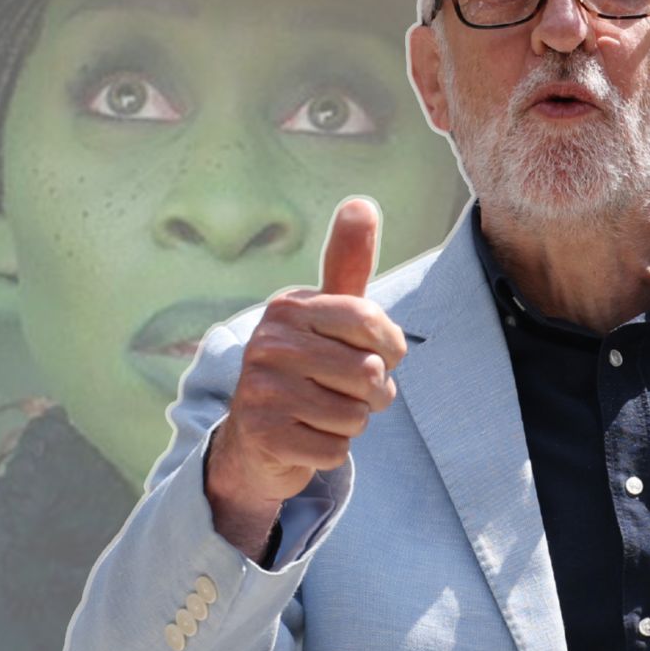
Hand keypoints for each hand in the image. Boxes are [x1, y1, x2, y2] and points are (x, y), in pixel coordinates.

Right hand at [204, 199, 406, 557]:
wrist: (258, 437)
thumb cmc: (309, 367)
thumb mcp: (329, 314)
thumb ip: (347, 263)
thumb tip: (360, 201)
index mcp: (288, 307)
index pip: (368, 320)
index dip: (391, 346)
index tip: (383, 355)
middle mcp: (266, 342)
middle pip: (368, 371)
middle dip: (374, 391)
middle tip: (349, 391)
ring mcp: (259, 388)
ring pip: (355, 414)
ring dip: (353, 421)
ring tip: (326, 412)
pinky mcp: (261, 434)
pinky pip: (334, 449)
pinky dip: (332, 450)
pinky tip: (307, 437)